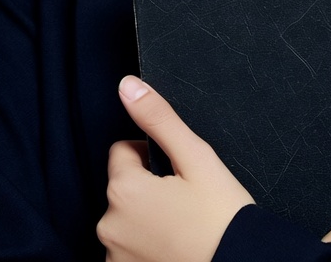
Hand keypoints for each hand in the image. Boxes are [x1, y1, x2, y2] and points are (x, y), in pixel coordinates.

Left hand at [97, 76, 254, 261]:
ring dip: (147, 218)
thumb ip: (159, 118)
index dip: (152, 155)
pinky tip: (175, 246)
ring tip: (182, 226)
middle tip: (185, 200)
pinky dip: (147, 245)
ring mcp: (115, 257)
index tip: (178, 172)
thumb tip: (128, 86)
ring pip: (127, 218)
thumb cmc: (220, 217)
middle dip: (149, 187)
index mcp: (124, 190)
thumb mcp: (196, 157)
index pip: (124, 151)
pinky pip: (129, 248)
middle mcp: (109, 226)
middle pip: (124, 187)